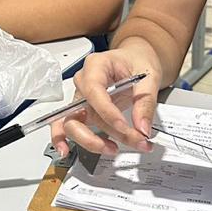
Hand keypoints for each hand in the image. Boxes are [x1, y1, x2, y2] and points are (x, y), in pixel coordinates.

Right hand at [49, 39, 162, 158]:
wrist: (136, 60)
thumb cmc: (138, 62)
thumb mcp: (150, 78)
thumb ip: (145, 104)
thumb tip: (142, 129)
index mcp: (96, 65)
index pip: (94, 91)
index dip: (108, 113)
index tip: (126, 127)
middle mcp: (83, 81)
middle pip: (83, 110)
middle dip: (107, 131)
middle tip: (135, 140)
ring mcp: (81, 98)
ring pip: (73, 123)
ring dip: (92, 141)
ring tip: (113, 149)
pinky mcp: (83, 111)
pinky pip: (65, 125)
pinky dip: (62, 138)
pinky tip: (66, 150)